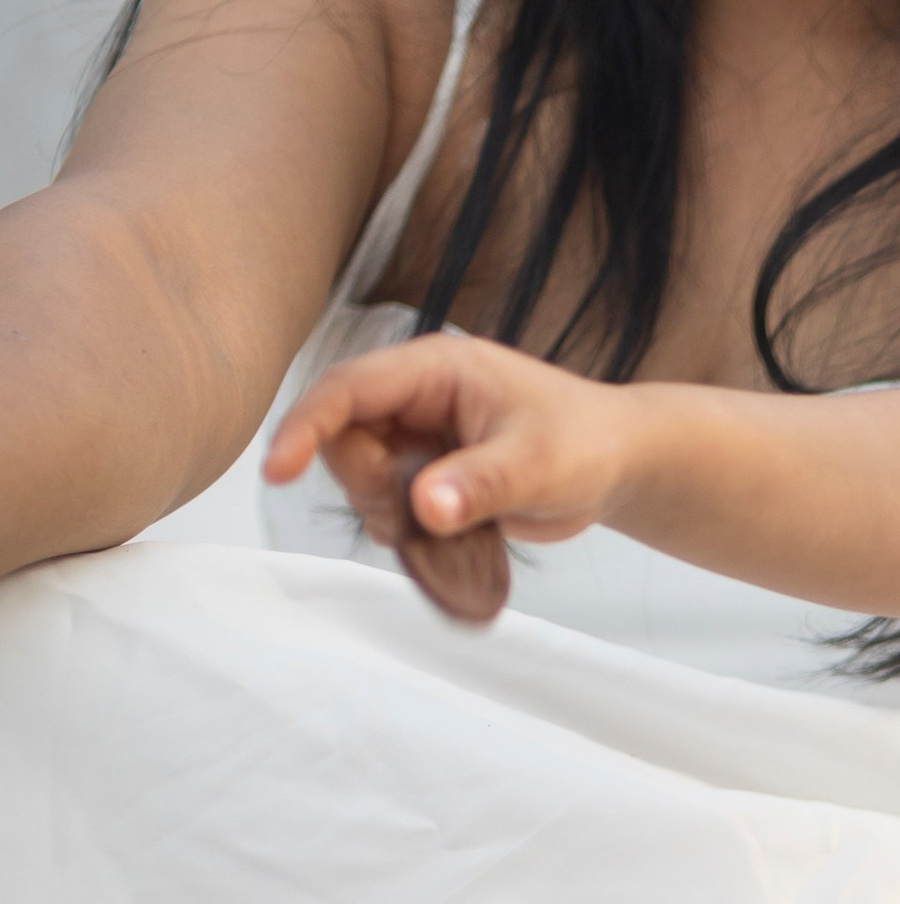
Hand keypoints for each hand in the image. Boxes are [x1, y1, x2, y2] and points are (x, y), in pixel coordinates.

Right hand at [263, 332, 638, 623]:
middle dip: (365, 484)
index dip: (306, 426)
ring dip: (384, 509)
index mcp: (436, 369)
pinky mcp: (424, 469)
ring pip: (359, 474)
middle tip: (416, 516)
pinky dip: (400, 524)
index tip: (278, 470)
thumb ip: (479, 486)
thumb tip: (425, 507)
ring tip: (442, 525)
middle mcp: (416, 396)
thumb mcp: (538, 465)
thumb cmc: (586, 443)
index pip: (347, 388)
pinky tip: (440, 534)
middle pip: (342, 437)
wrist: (617, 462)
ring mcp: (418, 433)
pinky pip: (385, 499)